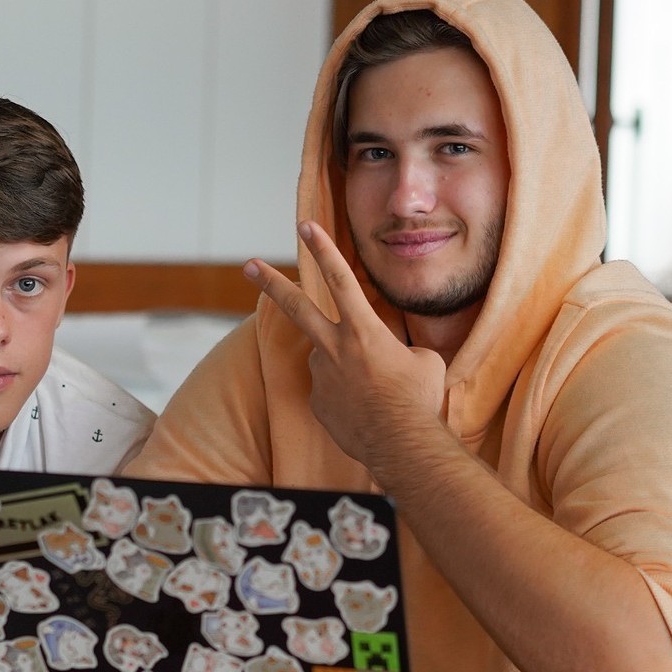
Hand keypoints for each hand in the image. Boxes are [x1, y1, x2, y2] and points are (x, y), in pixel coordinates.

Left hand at [243, 222, 446, 467]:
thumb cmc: (417, 399)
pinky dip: (347, 396)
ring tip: (376, 393)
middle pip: (297, 306)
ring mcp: (321, 375)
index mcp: (363, 330)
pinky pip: (331, 390)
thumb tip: (390, 357)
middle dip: (271, 282)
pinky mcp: (317, 402)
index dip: (323, 250)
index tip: (305, 227)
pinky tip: (366, 411)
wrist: (400, 445)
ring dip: (347, 367)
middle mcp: (334, 347)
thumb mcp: (423, 361)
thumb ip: (398, 349)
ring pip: (327, 357)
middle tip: (248, 264)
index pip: (340, 280)